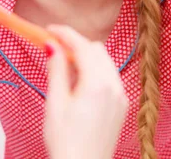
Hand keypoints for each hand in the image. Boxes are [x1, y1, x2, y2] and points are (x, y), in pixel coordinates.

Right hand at [44, 25, 127, 158]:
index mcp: (97, 83)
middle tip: (54, 50)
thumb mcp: (55, 103)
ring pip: (105, 62)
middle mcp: (114, 86)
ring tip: (65, 69)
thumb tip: (52, 46)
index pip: (82, 45)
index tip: (49, 30)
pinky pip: (110, 78)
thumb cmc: (66, 141)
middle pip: (96, 50)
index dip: (64, 33)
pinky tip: (80, 84)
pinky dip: (96, 72)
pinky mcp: (121, 106)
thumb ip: (56, 70)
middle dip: (76, 45)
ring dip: (87, 58)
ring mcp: (121, 96)